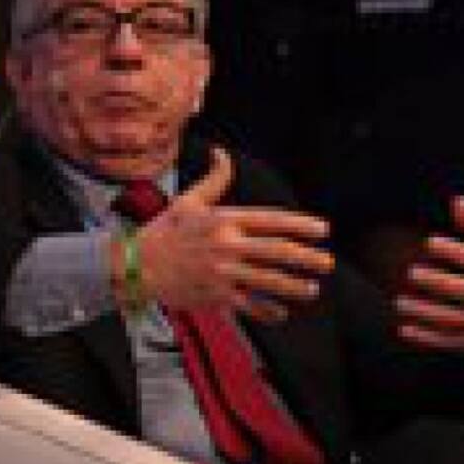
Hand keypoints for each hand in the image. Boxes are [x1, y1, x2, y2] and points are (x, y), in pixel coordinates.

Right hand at [131, 147, 334, 322]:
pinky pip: (250, 305)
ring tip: (312, 289)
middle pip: (277, 252)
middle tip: (327, 263)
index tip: (323, 230)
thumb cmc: (163, 230)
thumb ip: (213, 179)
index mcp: (224, 220)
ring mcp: (223, 273)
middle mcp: (227, 245)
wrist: (137, 265)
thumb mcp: (188, 200)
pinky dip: (268, 310)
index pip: (272, 220)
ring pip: (269, 281)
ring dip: (294, 286)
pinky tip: (282, 312)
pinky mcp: (216, 296)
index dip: (301, 224)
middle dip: (307, 258)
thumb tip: (221, 152)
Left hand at [395, 195, 463, 362]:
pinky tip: (404, 329)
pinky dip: (426, 338)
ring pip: (454, 319)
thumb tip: (456, 200)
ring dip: (425, 312)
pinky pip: (449, 341)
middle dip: (438, 283)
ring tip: (398, 302)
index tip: (428, 242)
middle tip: (410, 273)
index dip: (453, 251)